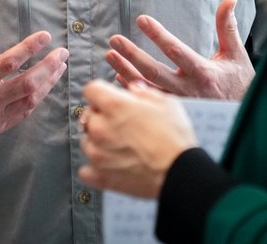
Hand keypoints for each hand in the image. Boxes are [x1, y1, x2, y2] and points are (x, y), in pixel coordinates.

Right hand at [0, 0, 67, 150]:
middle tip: (63, 52)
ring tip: (60, 66)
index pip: (10, 62)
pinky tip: (45, 84)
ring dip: (48, 82)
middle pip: (28, 84)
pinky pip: (24, 112)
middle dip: (49, 67)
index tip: (46, 35)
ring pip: (30, 100)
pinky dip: (37, 97)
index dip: (30, 47)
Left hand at [78, 80, 197, 198]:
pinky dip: (95, 168)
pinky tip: (111, 165)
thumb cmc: (175, 137)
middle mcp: (100, 128)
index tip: (110, 99)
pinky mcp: (100, 177)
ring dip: (98, 142)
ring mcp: (98, 154)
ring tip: (120, 146)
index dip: (101, 93)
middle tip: (121, 124)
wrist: (180, 172)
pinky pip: (86, 170)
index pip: (91, 90)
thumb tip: (133, 90)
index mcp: (114, 105)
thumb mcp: (166, 103)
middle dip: (101, 117)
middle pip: (88, 116)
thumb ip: (144, 92)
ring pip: (86, 142)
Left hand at [105, 0, 253, 100]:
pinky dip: (132, 88)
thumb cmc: (239, 83)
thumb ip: (227, 26)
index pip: (175, 50)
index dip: (158, 34)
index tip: (141, 19)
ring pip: (146, 87)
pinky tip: (118, 76)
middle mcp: (188, 89)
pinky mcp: (173, 114)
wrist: (242, 117)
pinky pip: (147, 101)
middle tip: (115, 40)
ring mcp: (178, 103)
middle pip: (154, 70)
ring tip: (109, 55)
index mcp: (203, 72)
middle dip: (132, 54)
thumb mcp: (236, 54)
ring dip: (126, 70)